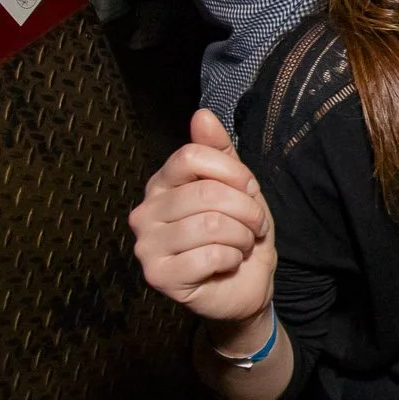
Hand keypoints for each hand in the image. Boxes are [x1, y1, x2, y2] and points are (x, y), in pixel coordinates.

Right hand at [130, 109, 276, 326]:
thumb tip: (202, 114)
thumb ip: (219, 152)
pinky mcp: (158, 276)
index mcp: (161, 184)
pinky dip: (232, 259)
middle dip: (246, 210)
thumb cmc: (237, 232)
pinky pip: (209, 256)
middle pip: (205, 192)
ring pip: (210, 225)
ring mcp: (146, 245)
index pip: (192, 156)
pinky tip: (227, 264)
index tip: (250, 190)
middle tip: (253, 225)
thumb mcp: (237, 187)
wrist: (245, 285)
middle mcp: (145, 211)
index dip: (233, 172)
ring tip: (241, 244)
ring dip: (241, 236)